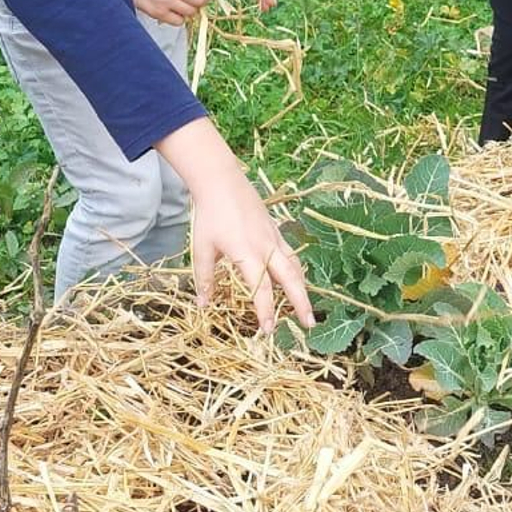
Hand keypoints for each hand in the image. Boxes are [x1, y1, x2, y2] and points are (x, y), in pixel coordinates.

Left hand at [158, 121, 313, 334]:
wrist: (221, 181)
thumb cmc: (209, 215)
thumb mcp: (202, 249)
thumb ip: (205, 278)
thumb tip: (203, 305)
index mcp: (247, 254)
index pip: (261, 290)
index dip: (265, 312)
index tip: (268, 330)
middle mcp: (266, 247)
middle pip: (290, 280)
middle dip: (301, 303)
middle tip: (309, 325)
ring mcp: (274, 238)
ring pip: (295, 267)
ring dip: (303, 289)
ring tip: (307, 308)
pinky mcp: (276, 230)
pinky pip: (291, 254)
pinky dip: (297, 270)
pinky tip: (297, 280)